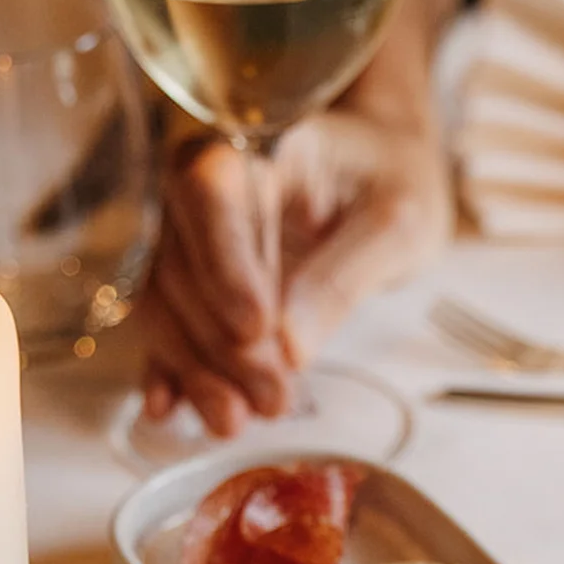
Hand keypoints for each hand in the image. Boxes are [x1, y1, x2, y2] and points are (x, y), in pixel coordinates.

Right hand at [136, 104, 450, 435]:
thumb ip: (344, 277)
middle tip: (273, 400)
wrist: (381, 172)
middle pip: (183, 259)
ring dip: (194, 366)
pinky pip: (165, 317)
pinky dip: (167, 364)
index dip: (226, 265)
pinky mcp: (192, 271)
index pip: (215, 194)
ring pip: (165, 297)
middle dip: (221, 342)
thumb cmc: (394, 183)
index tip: (256, 331)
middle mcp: (207, 177)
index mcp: (260, 141)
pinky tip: (170, 408)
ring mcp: (191, 226)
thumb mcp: (399, 224)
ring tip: (233, 421)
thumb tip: (289, 346)